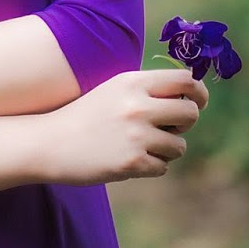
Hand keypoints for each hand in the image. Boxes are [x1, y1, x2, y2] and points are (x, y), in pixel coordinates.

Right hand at [37, 69, 207, 186]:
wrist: (49, 142)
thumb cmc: (86, 116)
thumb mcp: (114, 90)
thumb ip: (148, 90)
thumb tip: (191, 96)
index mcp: (132, 82)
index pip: (185, 80)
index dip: (199, 92)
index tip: (197, 102)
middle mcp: (137, 105)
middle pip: (191, 113)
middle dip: (184, 124)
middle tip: (168, 128)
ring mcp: (136, 135)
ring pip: (179, 145)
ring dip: (165, 149)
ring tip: (137, 145)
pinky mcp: (132, 161)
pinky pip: (163, 167)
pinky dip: (149, 166)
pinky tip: (126, 159)